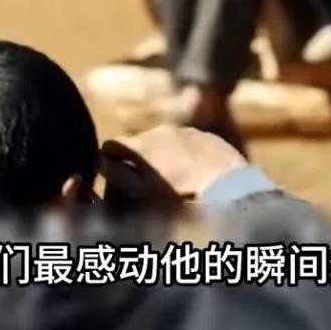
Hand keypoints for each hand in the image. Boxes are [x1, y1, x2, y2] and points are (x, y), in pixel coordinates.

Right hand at [104, 125, 247, 200]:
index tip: (113, 175)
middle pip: (140, 143)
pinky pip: (191, 144)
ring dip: (166, 156)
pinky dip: (189, 156)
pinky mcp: (208, 136)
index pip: (111, 145)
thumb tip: (102, 162)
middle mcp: (160, 131)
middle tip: (149, 183)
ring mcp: (186, 131)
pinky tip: (198, 175)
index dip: (109, 160)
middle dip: (141, 160)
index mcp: (140, 146)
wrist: (229, 190)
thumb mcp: (142, 193)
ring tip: (178, 181)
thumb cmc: (180, 198)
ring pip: (167, 142)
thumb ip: (118, 175)